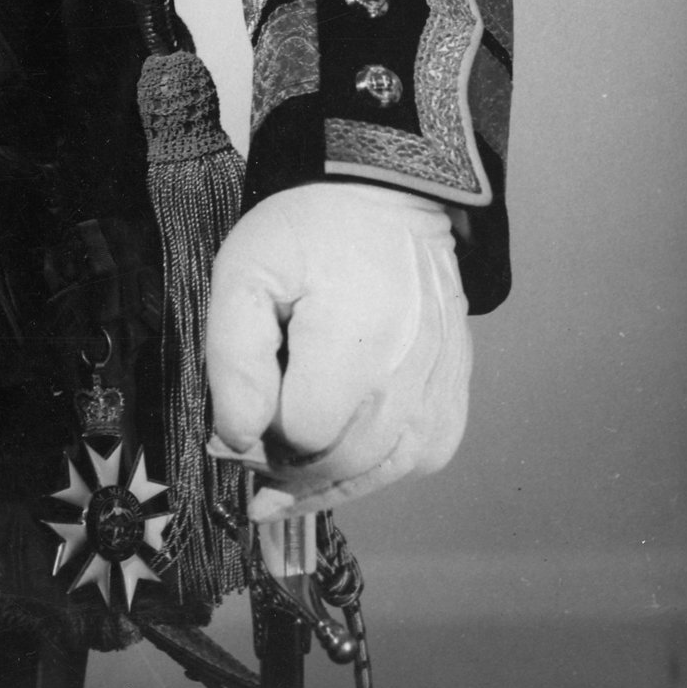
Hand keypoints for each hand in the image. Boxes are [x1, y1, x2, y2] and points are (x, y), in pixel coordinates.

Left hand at [206, 181, 470, 519]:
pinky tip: (335, 459)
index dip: (259, 432)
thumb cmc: (311, 232)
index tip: (236, 413)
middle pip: (336, 465)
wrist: (386, 204)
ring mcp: (438, 396)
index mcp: (355, 345)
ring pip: (375, 476)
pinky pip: (412, 463)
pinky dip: (371, 471)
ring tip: (275, 482)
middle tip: (246, 447)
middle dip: (284, 466)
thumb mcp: (246, 270)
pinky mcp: (452, 401)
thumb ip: (234, 356)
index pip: (299, 436)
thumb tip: (238, 435)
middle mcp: (408, 381)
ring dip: (323, 483)